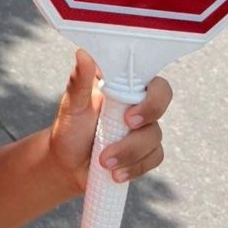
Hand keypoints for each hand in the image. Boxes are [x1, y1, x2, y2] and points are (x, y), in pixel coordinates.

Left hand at [47, 50, 172, 192]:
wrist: (66, 164)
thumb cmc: (69, 128)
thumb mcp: (71, 105)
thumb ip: (79, 81)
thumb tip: (83, 53)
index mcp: (122, 88)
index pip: (150, 80)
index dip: (151, 93)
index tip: (131, 110)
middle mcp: (137, 105)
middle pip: (161, 105)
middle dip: (147, 118)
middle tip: (127, 125)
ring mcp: (143, 130)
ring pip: (155, 137)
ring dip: (129, 151)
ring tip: (103, 161)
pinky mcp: (145, 153)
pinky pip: (153, 158)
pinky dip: (134, 167)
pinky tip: (115, 174)